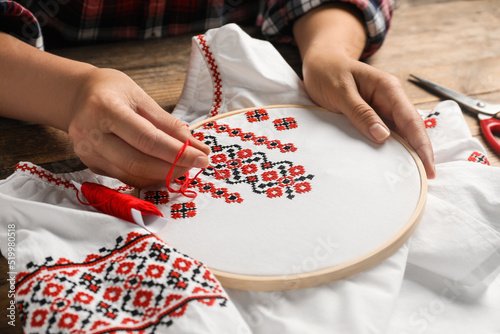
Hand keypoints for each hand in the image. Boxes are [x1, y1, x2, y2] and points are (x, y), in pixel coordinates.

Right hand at [68, 68, 209, 187]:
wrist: (76, 96)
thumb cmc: (112, 91)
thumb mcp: (141, 97)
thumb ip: (168, 124)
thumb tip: (196, 147)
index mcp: (105, 109)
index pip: (147, 139)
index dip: (177, 153)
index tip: (202, 158)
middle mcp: (91, 133)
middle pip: (138, 162)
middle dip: (172, 168)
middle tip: (196, 165)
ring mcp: (88, 152)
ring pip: (131, 174)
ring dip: (162, 176)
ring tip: (184, 168)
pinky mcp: (90, 164)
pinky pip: (124, 176)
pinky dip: (148, 176)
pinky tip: (164, 170)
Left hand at [301, 51, 435, 177]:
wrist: (320, 64)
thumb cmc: (329, 73)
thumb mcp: (341, 92)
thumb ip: (360, 112)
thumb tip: (383, 136)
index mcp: (388, 88)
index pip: (411, 120)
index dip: (421, 145)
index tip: (428, 167)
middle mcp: (390, 99)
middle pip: (411, 129)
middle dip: (419, 153)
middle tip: (423, 179)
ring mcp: (382, 108)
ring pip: (400, 134)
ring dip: (405, 153)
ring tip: (411, 177)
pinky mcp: (373, 117)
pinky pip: (386, 134)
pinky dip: (390, 149)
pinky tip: (391, 165)